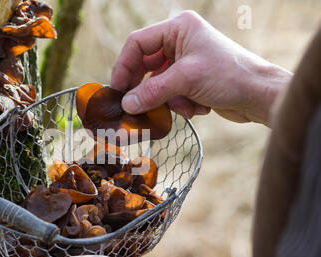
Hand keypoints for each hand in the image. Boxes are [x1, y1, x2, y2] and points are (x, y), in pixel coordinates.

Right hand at [111, 11, 292, 126]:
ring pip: (157, 84)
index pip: (137, 43)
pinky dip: (180, 104)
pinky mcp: (190, 79)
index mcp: (178, 28)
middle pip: (145, 65)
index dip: (123, 66)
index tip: (117, 89)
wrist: (259, 95)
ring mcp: (185, 61)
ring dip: (169, 99)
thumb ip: (152, 92)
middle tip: (136, 106)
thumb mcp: (186, 81)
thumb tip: (126, 104)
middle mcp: (180, 41)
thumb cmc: (229, 76)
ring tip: (185, 105)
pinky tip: (198, 107)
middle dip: (147, 88)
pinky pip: (171, 94)